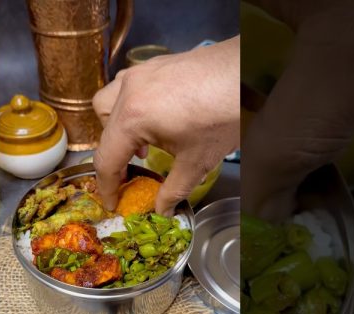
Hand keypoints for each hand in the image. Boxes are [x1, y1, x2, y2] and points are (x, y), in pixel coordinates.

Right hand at [92, 36, 239, 215]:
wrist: (249, 73)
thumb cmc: (224, 116)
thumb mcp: (197, 162)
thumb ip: (173, 190)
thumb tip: (162, 211)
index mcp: (133, 118)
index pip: (106, 158)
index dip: (107, 186)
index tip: (112, 202)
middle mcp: (128, 91)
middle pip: (104, 129)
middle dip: (113, 156)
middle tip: (129, 174)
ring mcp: (140, 73)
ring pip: (108, 101)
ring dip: (115, 126)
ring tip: (141, 143)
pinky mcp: (155, 64)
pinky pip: (127, 86)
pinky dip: (130, 106)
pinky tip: (155, 117)